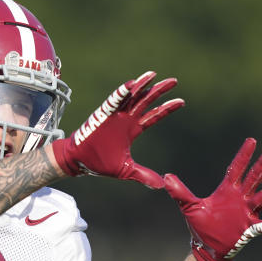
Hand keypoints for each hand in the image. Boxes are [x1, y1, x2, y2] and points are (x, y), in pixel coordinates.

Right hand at [51, 71, 183, 187]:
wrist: (79, 162)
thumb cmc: (99, 162)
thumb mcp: (126, 170)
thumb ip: (143, 175)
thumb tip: (161, 185)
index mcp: (132, 129)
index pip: (153, 116)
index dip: (166, 109)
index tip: (181, 102)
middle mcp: (126, 119)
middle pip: (146, 101)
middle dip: (159, 91)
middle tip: (174, 81)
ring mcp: (114, 115)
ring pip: (131, 96)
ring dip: (142, 86)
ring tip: (153, 75)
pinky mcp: (102, 115)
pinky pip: (113, 101)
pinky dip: (121, 93)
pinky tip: (131, 85)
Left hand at [164, 138, 261, 260]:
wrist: (206, 247)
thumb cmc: (200, 226)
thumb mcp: (189, 207)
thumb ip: (180, 192)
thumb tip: (166, 177)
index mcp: (227, 190)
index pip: (236, 168)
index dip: (243, 155)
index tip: (251, 140)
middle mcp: (240, 198)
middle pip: (253, 178)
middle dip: (261, 165)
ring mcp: (246, 212)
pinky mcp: (248, 228)